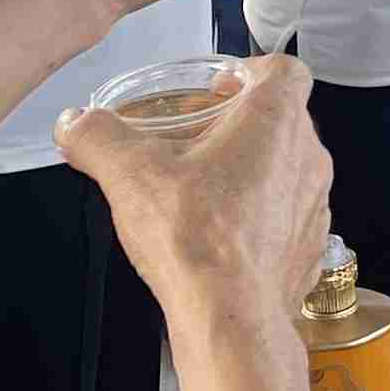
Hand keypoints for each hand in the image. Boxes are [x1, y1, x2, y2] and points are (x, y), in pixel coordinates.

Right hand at [60, 51, 333, 330]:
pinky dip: (257, 219)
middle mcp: (308, 158)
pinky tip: (218, 235)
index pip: (286, 71)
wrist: (230, 319)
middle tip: (193, 141)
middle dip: (237, 125)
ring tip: (200, 191)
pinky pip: (286, 218)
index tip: (219, 86)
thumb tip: (75, 125)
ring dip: (249, 172)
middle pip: (280, 122)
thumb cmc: (197, 240)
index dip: (251, 71)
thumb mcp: (128, 173)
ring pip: (285, 171)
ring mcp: (314, 206)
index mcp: (276, 121)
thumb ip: (97, 138)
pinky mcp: (309, 248)